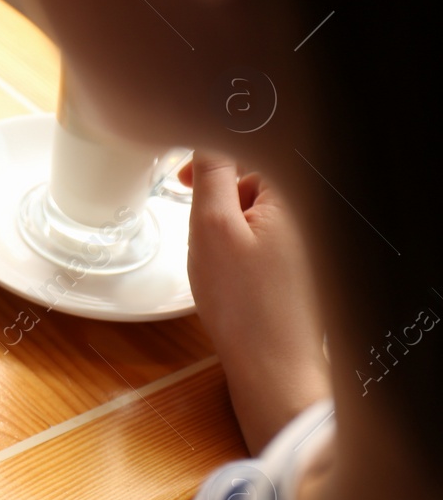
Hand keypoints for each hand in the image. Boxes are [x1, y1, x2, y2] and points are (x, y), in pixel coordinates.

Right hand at [183, 153, 329, 454]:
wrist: (272, 364)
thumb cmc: (243, 303)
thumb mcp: (212, 227)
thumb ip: (212, 173)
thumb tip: (210, 134)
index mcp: (296, 194)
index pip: (254, 145)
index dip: (215, 149)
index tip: (186, 173)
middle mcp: (313, 210)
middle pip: (259, 174)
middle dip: (221, 189)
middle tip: (193, 212)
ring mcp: (313, 237)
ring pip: (262, 204)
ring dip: (231, 216)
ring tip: (214, 252)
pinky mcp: (306, 260)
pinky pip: (269, 230)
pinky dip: (244, 238)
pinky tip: (232, 269)